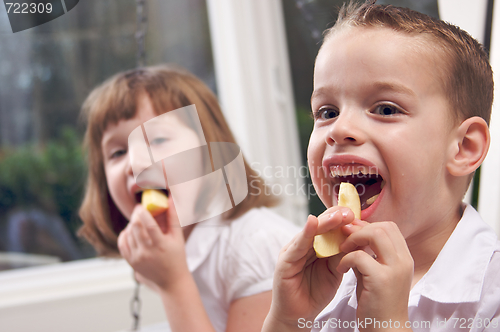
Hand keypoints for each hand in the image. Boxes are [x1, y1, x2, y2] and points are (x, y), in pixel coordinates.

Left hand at [117, 201, 189, 291]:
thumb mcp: (178, 237)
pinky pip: (122, 244)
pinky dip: (124, 235)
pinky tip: (130, 231)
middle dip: (135, 216)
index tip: (141, 206)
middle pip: (135, 228)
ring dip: (131, 224)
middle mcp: (147, 253)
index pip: (149, 226)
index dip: (143, 213)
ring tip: (137, 221)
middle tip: (138, 210)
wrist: (171, 280)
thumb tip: (169, 199)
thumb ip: (173, 217)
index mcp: (161, 245)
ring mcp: (138, 258)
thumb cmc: (177, 257)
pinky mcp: (131, 262)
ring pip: (128, 234)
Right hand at [263, 207, 354, 330]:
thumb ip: (342, 254)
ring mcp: (293, 251)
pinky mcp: (285, 261)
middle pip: (320, 226)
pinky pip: (297, 246)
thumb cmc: (315, 292)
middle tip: (350, 212)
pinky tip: (312, 224)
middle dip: (335, 217)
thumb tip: (358, 237)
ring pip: (310, 232)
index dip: (342, 220)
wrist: (299, 316)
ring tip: (337, 215)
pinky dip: (305, 234)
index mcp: (316, 246)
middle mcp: (303, 245)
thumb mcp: (335, 270)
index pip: (329, 228)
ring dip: (324, 222)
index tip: (357, 214)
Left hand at [338, 220, 413, 330]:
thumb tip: (352, 235)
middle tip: (344, 238)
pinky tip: (340, 269)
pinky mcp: (381, 280)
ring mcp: (394, 270)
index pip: (389, 227)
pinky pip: (359, 256)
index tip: (351, 232)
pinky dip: (345, 259)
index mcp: (403, 258)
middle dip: (359, 228)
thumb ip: (368, 254)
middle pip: (383, 227)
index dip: (368, 225)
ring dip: (353, 239)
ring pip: (375, 234)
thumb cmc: (377, 303)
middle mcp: (403, 261)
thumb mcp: (374, 273)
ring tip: (342, 250)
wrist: (386, 330)